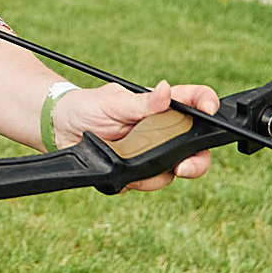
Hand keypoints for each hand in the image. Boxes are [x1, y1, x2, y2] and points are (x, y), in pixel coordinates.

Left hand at [52, 79, 219, 189]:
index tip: (211, 110)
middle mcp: (162, 131)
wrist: (60, 129)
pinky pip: (148, 182)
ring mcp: (153, 153)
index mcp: (162, 107)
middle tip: (184, 167)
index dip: (208, 104)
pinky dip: (136, 181)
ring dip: (156, 173)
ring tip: (129, 161)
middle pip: (196, 148)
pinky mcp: (139, 172)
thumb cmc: (88, 106)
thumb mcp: (113, 101)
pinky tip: (121, 171)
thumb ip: (141, 102)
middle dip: (197, 161)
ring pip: (173, 171)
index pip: (194, 102)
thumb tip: (166, 90)